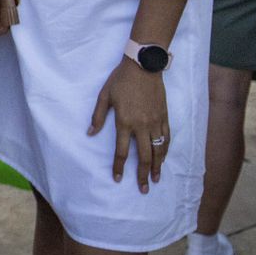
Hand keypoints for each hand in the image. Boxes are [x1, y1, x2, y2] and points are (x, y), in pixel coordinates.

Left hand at [88, 58, 169, 192]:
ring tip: (156, 179)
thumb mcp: (104, 96)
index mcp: (124, 122)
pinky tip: (164, 158)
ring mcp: (155, 122)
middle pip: (144, 156)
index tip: (118, 179)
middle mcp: (141, 125)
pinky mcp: (164, 116)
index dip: (120, 166)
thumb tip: (89, 133)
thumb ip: (98, 116)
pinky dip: (165, 151)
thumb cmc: (121, 79)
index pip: (122, 151)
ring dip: (158, 167)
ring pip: (158, 150)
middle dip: (143, 175)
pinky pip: (166, 138)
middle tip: (143, 189)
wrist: (143, 65)